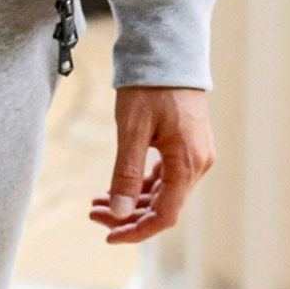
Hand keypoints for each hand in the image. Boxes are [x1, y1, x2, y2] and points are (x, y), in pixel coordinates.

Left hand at [90, 87, 215, 244]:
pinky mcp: (186, 149)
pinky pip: (163, 180)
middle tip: (92, 213)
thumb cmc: (150, 87)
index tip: (108, 236)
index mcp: (187, 163)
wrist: (169, 52)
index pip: (164, 216)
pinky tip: (113, 189)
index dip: (136, 232)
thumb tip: (118, 212)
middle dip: (126, 217)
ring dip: (129, 204)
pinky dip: (139, 188)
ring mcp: (194, 157)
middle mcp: (197, 165)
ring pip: (161, 196)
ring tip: (96, 203)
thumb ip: (126, 174)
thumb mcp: (132, 131)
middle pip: (162, 209)